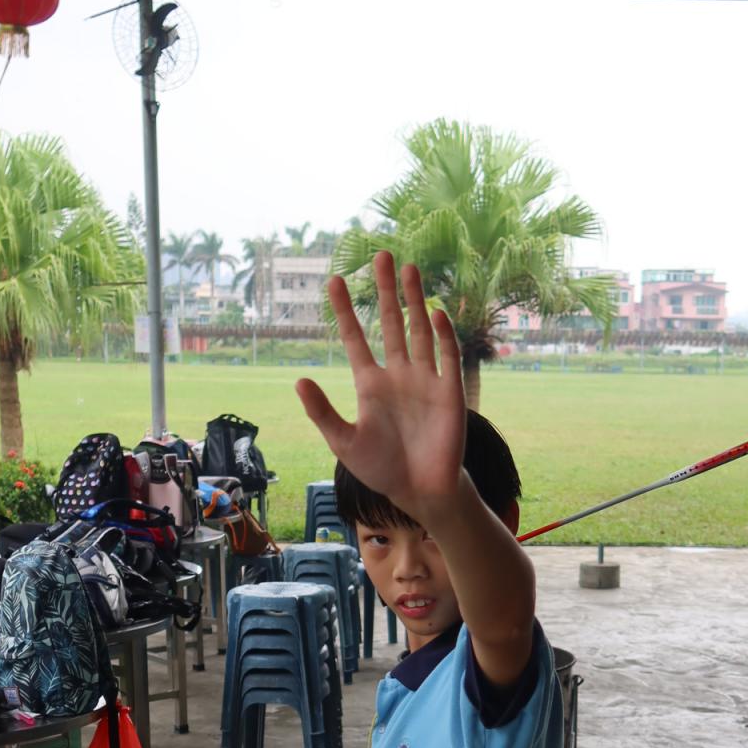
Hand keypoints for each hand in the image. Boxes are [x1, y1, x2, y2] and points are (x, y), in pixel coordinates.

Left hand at [294, 252, 465, 523]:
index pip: (355, 338)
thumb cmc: (381, 468)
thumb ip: (322, 411)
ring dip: (415, 301)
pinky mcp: (449, 392)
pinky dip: (442, 336)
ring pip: (418, 331)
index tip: (335, 281)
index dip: (345, 311)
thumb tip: (299, 379)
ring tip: (409, 269)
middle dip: (386, 290)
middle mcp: (399, 374)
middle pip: (390, 323)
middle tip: (381, 255)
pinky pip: (446, 358)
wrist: (420, 491)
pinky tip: (434, 313)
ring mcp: (425, 380)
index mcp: (370, 383)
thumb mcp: (344, 441)